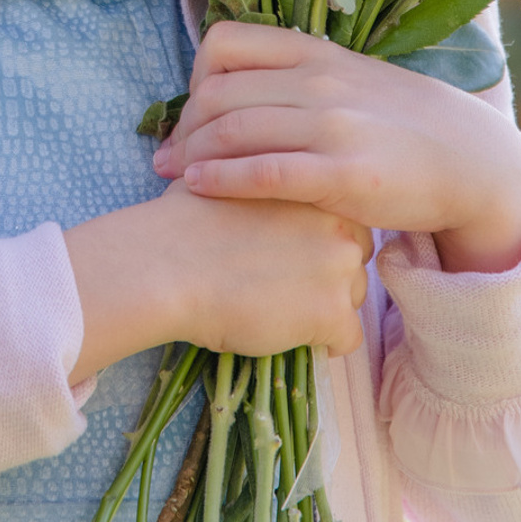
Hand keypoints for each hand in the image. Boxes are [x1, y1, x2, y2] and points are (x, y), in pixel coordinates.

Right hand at [63, 182, 370, 382]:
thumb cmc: (187, 220)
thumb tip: (270, 200)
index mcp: (315, 189)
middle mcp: (339, 224)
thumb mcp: (235, 179)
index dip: (314, 242)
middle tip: (278, 280)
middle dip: (325, 274)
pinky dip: (320, 342)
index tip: (284, 253)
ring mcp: (339, 269)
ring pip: (351, 299)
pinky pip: (346, 339)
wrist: (168, 262)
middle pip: (352, 261)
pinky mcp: (331, 312)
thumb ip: (267, 186)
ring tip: (275, 305)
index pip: (342, 223)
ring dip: (322, 307)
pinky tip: (283, 329)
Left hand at [151, 22, 520, 274]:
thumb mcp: (346, 76)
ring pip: (233, 129)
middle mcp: (318, 81)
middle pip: (218, 92)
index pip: (223, 44)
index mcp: (314, 51)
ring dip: (191, 153)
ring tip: (172, 173)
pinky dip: (222, 177)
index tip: (189, 112)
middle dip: (183, 125)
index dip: (193, 79)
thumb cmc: (399, 121)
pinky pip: (266, 171)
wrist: (470, 158)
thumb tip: (236, 83)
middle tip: (168, 153)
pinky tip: (200, 187)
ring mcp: (332, 126)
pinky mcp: (345, 175)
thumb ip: (295, 74)